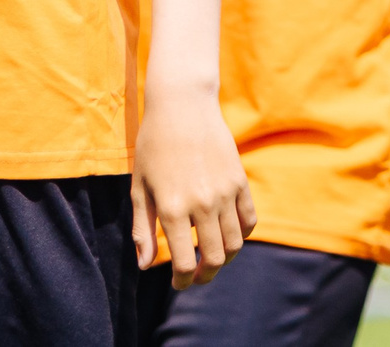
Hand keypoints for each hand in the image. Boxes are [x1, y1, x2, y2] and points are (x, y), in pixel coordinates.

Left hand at [131, 88, 252, 289]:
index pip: (185, 263)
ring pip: (235, 243)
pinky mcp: (239, 181)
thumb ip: (142, 229)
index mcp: (172, 209)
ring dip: (225, 259)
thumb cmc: (153, 146)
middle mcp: (202, 204)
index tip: (178, 283)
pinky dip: (242, 234)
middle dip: (205, 275)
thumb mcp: (140, 187)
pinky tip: (228, 234)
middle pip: (215, 259)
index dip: (182, 281)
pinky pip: (249, 220)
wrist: (182, 105)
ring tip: (212, 258)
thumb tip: (145, 266)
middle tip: (196, 276)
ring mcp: (224, 192)